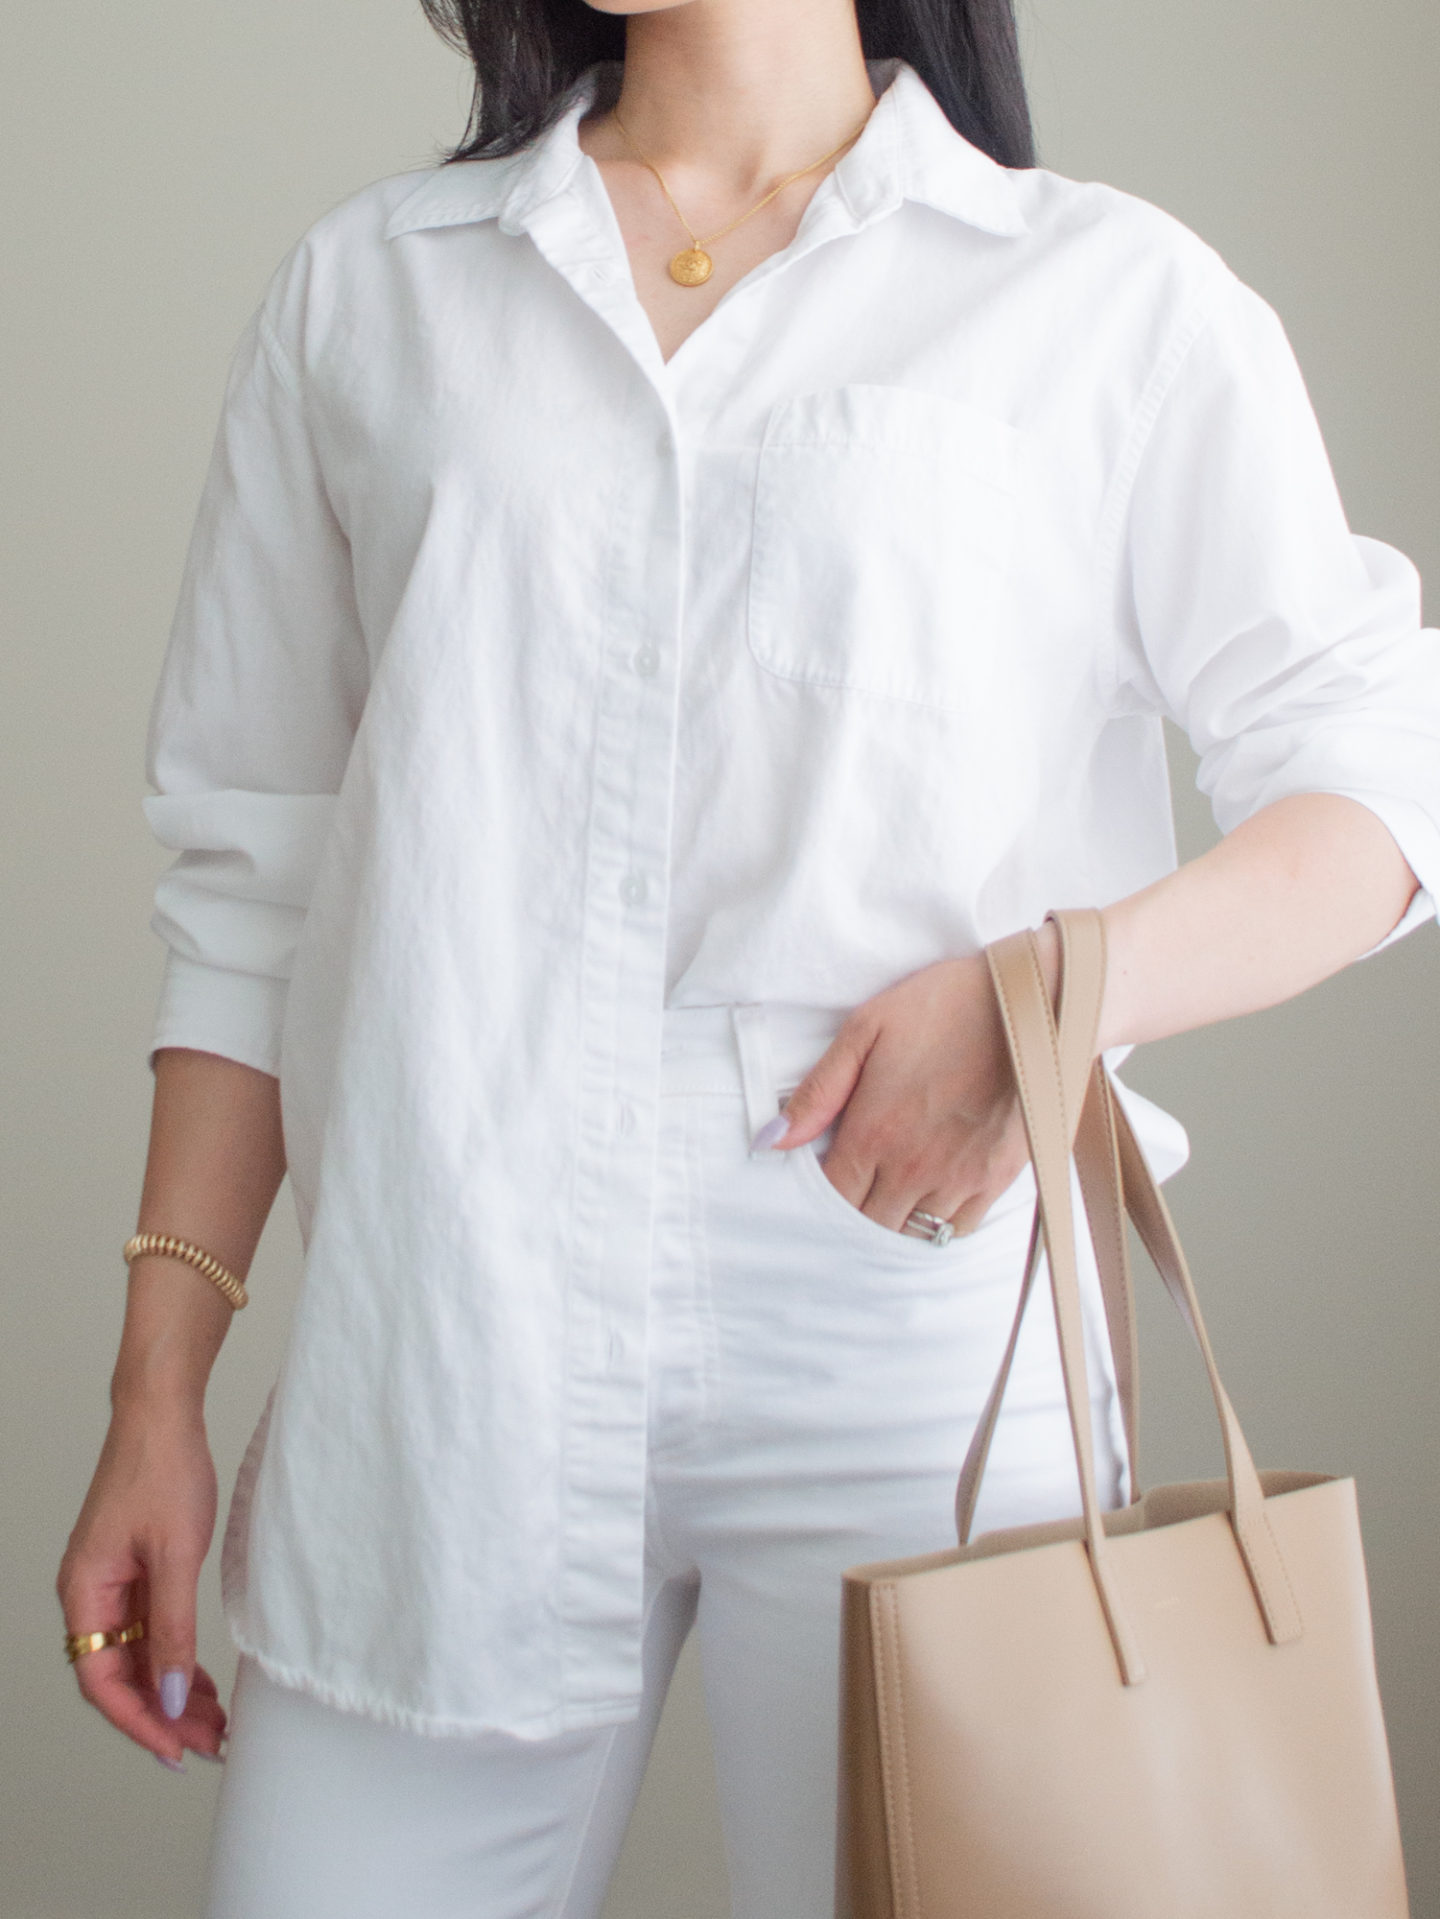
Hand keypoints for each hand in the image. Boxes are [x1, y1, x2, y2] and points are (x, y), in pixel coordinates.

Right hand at [57, 1406, 226, 1768]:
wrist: (163, 1413)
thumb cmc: (163, 1469)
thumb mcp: (175, 1555)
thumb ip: (172, 1629)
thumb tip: (167, 1696)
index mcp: (85, 1592)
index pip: (102, 1681)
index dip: (139, 1720)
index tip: (176, 1750)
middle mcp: (90, 1594)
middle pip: (119, 1675)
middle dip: (161, 1714)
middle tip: (209, 1742)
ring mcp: (112, 1584)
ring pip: (136, 1656)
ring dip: (170, 1690)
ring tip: (212, 1721)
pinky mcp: (134, 1571)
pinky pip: (148, 1630)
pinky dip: (173, 1657)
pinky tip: (199, 1679)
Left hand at [760, 930, 1058, 1235]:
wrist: (1033, 1001)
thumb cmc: (946, 1005)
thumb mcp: (867, 1028)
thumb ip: (819, 1091)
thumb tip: (770, 1139)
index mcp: (875, 1132)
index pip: (834, 1195)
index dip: (826, 1191)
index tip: (830, 1172)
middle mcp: (912, 1167)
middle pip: (870, 1223)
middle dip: (858, 1208)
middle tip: (861, 1184)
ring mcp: (958, 1179)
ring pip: (913, 1233)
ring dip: (897, 1219)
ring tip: (893, 1193)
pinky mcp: (999, 1180)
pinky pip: (959, 1229)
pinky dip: (940, 1225)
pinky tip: (933, 1199)